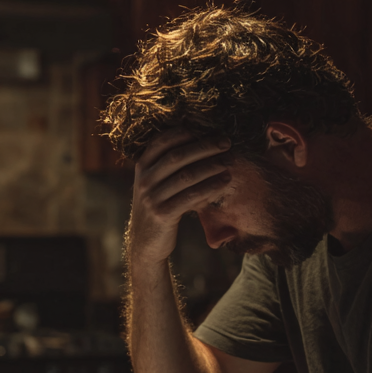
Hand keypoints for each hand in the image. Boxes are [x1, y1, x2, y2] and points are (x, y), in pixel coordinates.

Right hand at [126, 128, 231, 268]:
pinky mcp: (163, 214)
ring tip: (229, 161)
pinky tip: (224, 181)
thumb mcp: (156, 184)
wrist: (145, 243)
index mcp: (142, 167)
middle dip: (204, 146)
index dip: (185, 132)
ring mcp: (151, 198)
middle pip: (177, 156)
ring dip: (211, 166)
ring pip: (186, 176)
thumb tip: (201, 142)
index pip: (162, 141)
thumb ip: (168, 166)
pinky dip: (210, 186)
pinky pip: (191, 196)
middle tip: (226, 142)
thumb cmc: (159, 207)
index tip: (208, 129)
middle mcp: (144, 180)